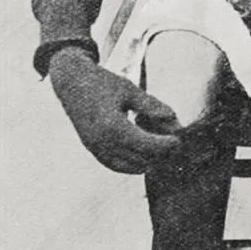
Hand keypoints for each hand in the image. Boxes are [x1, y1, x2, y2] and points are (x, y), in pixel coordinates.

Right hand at [48, 48, 180, 172]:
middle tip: (171, 141)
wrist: (71, 83)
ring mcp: (96, 148)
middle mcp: (102, 142)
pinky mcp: (92, 150)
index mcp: (113, 126)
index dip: (166, 145)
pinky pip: (116, 165)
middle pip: (141, 159)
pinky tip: (143, 151)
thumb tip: (173, 118)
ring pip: (130, 167)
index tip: (179, 139)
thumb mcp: (130, 89)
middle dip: (160, 153)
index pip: (147, 145)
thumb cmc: (102, 82)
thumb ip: (151, 105)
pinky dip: (133, 163)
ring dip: (147, 159)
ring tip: (157, 141)